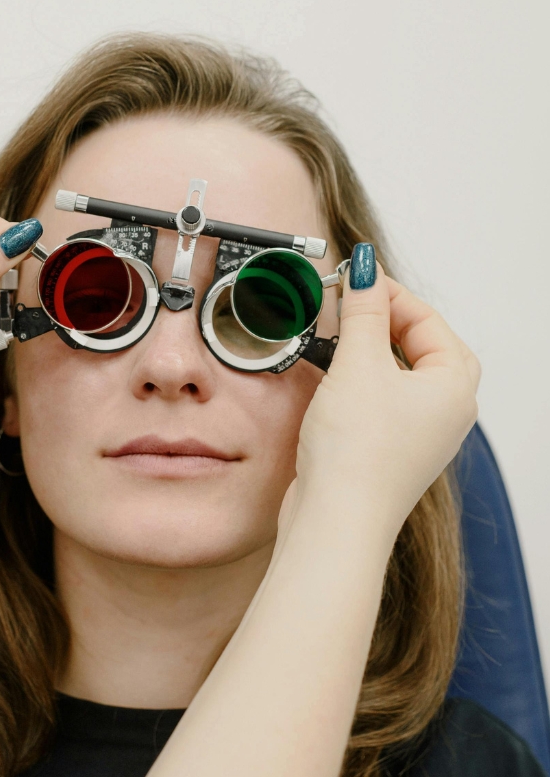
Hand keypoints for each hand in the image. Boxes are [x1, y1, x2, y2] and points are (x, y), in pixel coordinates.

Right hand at [293, 244, 480, 537]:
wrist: (335, 519)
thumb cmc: (357, 454)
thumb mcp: (359, 365)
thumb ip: (363, 313)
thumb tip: (366, 269)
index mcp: (454, 387)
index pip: (429, 321)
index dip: (390, 294)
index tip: (355, 278)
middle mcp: (445, 412)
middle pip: (422, 346)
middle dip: (387, 321)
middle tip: (351, 304)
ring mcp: (418, 434)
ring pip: (401, 374)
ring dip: (372, 350)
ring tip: (339, 335)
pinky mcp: (388, 450)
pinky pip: (383, 400)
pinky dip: (362, 379)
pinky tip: (334, 378)